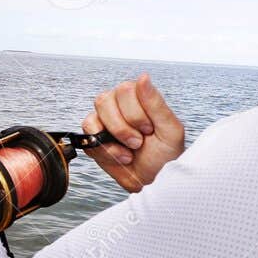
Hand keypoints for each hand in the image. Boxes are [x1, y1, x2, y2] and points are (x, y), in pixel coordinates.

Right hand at [83, 74, 185, 191]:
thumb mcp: (169, 129)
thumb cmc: (165, 155)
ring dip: (113, 138)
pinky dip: (104, 149)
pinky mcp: (94, 138)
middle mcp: (118, 105)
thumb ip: (155, 103)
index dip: (135, 112)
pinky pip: (88, 135)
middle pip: (105, 100)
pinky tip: (120, 155)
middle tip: (139, 142)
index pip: (124, 89)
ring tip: (130, 150)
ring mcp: (104, 121)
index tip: (149, 130)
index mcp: (138, 97)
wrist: (154, 180)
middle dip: (123, 127)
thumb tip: (143, 76)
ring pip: (94, 116)